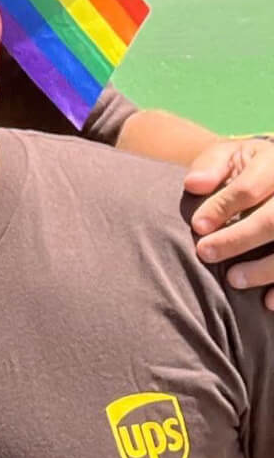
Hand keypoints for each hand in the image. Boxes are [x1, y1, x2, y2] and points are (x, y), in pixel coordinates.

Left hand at [186, 136, 273, 309]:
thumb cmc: (248, 167)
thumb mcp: (230, 155)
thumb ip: (211, 167)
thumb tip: (192, 185)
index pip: (248, 188)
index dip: (221, 207)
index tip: (197, 226)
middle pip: (272, 220)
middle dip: (238, 239)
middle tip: (205, 253)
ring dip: (264, 269)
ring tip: (233, 279)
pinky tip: (268, 301)